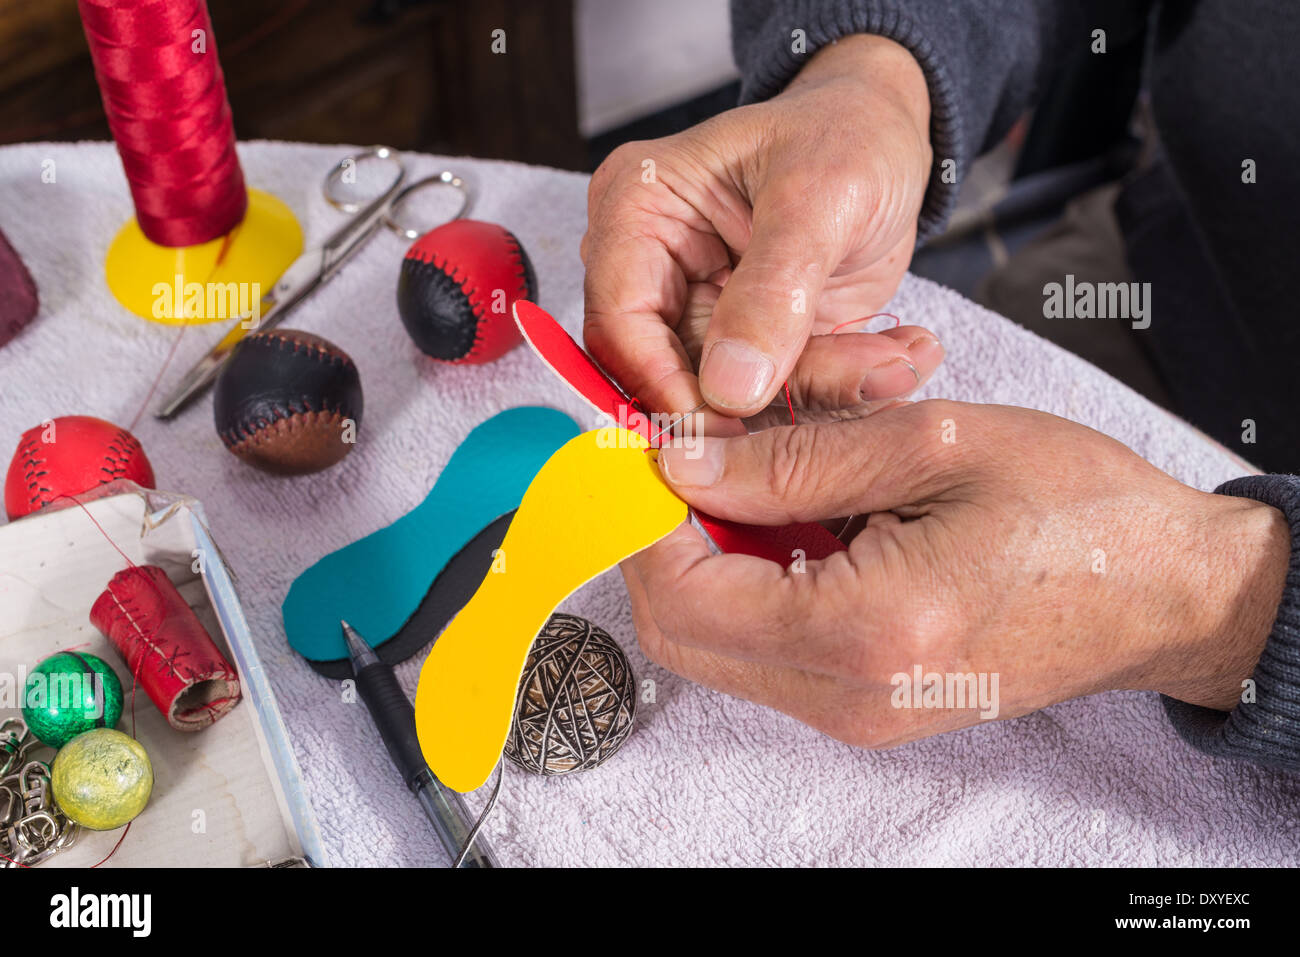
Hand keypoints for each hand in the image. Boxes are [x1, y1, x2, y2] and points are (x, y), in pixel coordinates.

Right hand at [582, 35, 940, 432]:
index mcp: (637, 211)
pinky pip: (774, 396)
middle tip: (850, 381)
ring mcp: (696, 314)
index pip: (619, 324)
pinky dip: (833, 386)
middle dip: (759, 396)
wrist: (888, 142)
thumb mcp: (820, 194)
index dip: (664, 384)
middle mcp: (651, 270)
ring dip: (813, 390)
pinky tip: (890, 356)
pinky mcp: (743, 348)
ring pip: (729, 397)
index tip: (730, 422)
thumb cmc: (845, 136)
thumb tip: (729, 388)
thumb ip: (773, 290)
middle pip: (667, 374)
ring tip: (891, 360)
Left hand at [624, 401, 1289, 746]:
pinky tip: (787, 514)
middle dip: (660, 537)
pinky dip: (748, 580)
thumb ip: (792, 456)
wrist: (1164, 590)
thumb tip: (681, 461)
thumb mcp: (931, 444)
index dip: (640, 514)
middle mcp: (845, 697)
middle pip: (682, 631)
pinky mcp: (864, 705)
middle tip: (685, 455)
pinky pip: (765, 648)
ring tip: (746, 472)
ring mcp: (853, 714)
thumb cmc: (1074, 509)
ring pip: (717, 641)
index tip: (639, 445)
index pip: (682, 591)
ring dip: (704, 555)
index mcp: (862, 631)